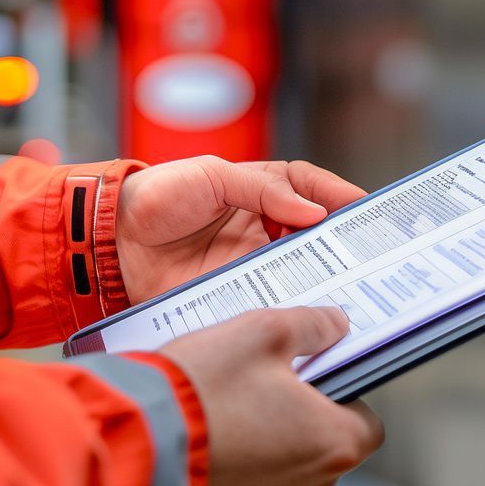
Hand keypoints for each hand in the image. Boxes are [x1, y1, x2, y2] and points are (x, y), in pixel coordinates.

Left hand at [117, 157, 365, 303]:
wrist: (111, 243)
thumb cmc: (157, 197)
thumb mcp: (210, 175)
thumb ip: (262, 189)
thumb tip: (312, 211)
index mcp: (261, 191)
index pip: (312, 190)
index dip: (339, 196)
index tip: (365, 207)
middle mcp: (264, 229)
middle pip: (317, 235)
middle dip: (345, 241)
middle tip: (373, 250)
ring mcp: (252, 264)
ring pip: (301, 270)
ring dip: (326, 276)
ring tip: (354, 283)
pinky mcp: (236, 295)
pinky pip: (273, 301)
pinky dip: (293, 306)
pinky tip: (312, 310)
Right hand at [159, 307, 384, 485]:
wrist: (132, 455)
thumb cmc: (198, 396)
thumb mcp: (260, 332)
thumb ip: (310, 326)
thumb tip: (333, 325)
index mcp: (334, 444)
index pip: (366, 422)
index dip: (339, 395)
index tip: (306, 381)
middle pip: (323, 452)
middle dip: (296, 423)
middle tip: (252, 394)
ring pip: (286, 480)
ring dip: (265, 454)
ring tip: (221, 423)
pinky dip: (237, 483)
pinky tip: (206, 455)